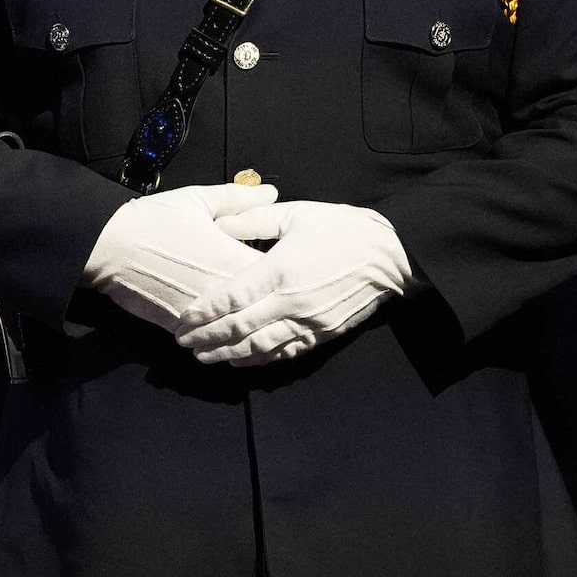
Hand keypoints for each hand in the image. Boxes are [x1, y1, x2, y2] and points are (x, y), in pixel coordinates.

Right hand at [81, 181, 281, 334]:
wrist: (106, 247)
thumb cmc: (151, 220)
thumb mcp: (196, 200)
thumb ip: (238, 198)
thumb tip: (271, 191)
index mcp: (233, 258)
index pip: (281, 275)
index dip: (290, 274)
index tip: (293, 270)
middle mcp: (224, 292)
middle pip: (266, 308)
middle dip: (275, 304)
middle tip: (283, 301)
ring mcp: (203, 315)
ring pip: (240, 330)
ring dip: (250, 326)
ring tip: (257, 321)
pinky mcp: (181, 328)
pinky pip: (211, 340)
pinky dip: (222, 338)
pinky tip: (226, 332)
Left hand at [177, 202, 412, 366]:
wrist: (394, 254)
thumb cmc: (343, 229)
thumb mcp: (295, 214)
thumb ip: (253, 220)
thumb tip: (219, 224)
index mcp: (281, 270)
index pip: (232, 298)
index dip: (204, 313)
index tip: (183, 320)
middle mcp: (292, 301)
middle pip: (240, 328)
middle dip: (207, 339)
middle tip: (183, 343)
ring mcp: (310, 321)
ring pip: (261, 347)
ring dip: (229, 355)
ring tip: (205, 357)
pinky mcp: (324, 333)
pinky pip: (287, 352)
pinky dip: (261, 360)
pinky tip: (242, 361)